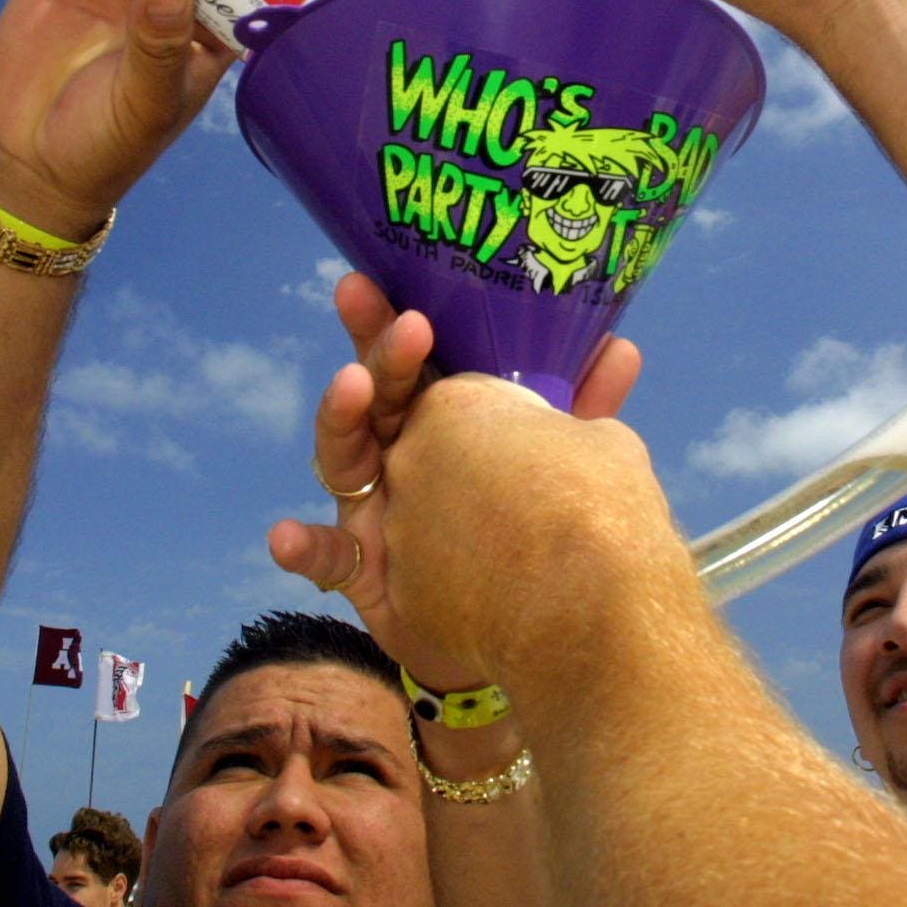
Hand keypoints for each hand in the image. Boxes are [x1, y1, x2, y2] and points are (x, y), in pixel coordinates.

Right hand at [268, 274, 641, 687]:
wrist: (539, 629)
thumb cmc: (541, 530)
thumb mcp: (563, 461)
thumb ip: (584, 408)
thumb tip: (621, 346)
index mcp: (439, 424)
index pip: (414, 364)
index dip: (396, 324)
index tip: (381, 278)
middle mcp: (399, 458)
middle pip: (375, 395)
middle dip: (372, 348)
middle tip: (375, 306)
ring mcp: (374, 512)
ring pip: (344, 458)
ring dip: (341, 417)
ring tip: (351, 386)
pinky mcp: (366, 573)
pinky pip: (326, 560)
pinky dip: (302, 547)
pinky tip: (284, 536)